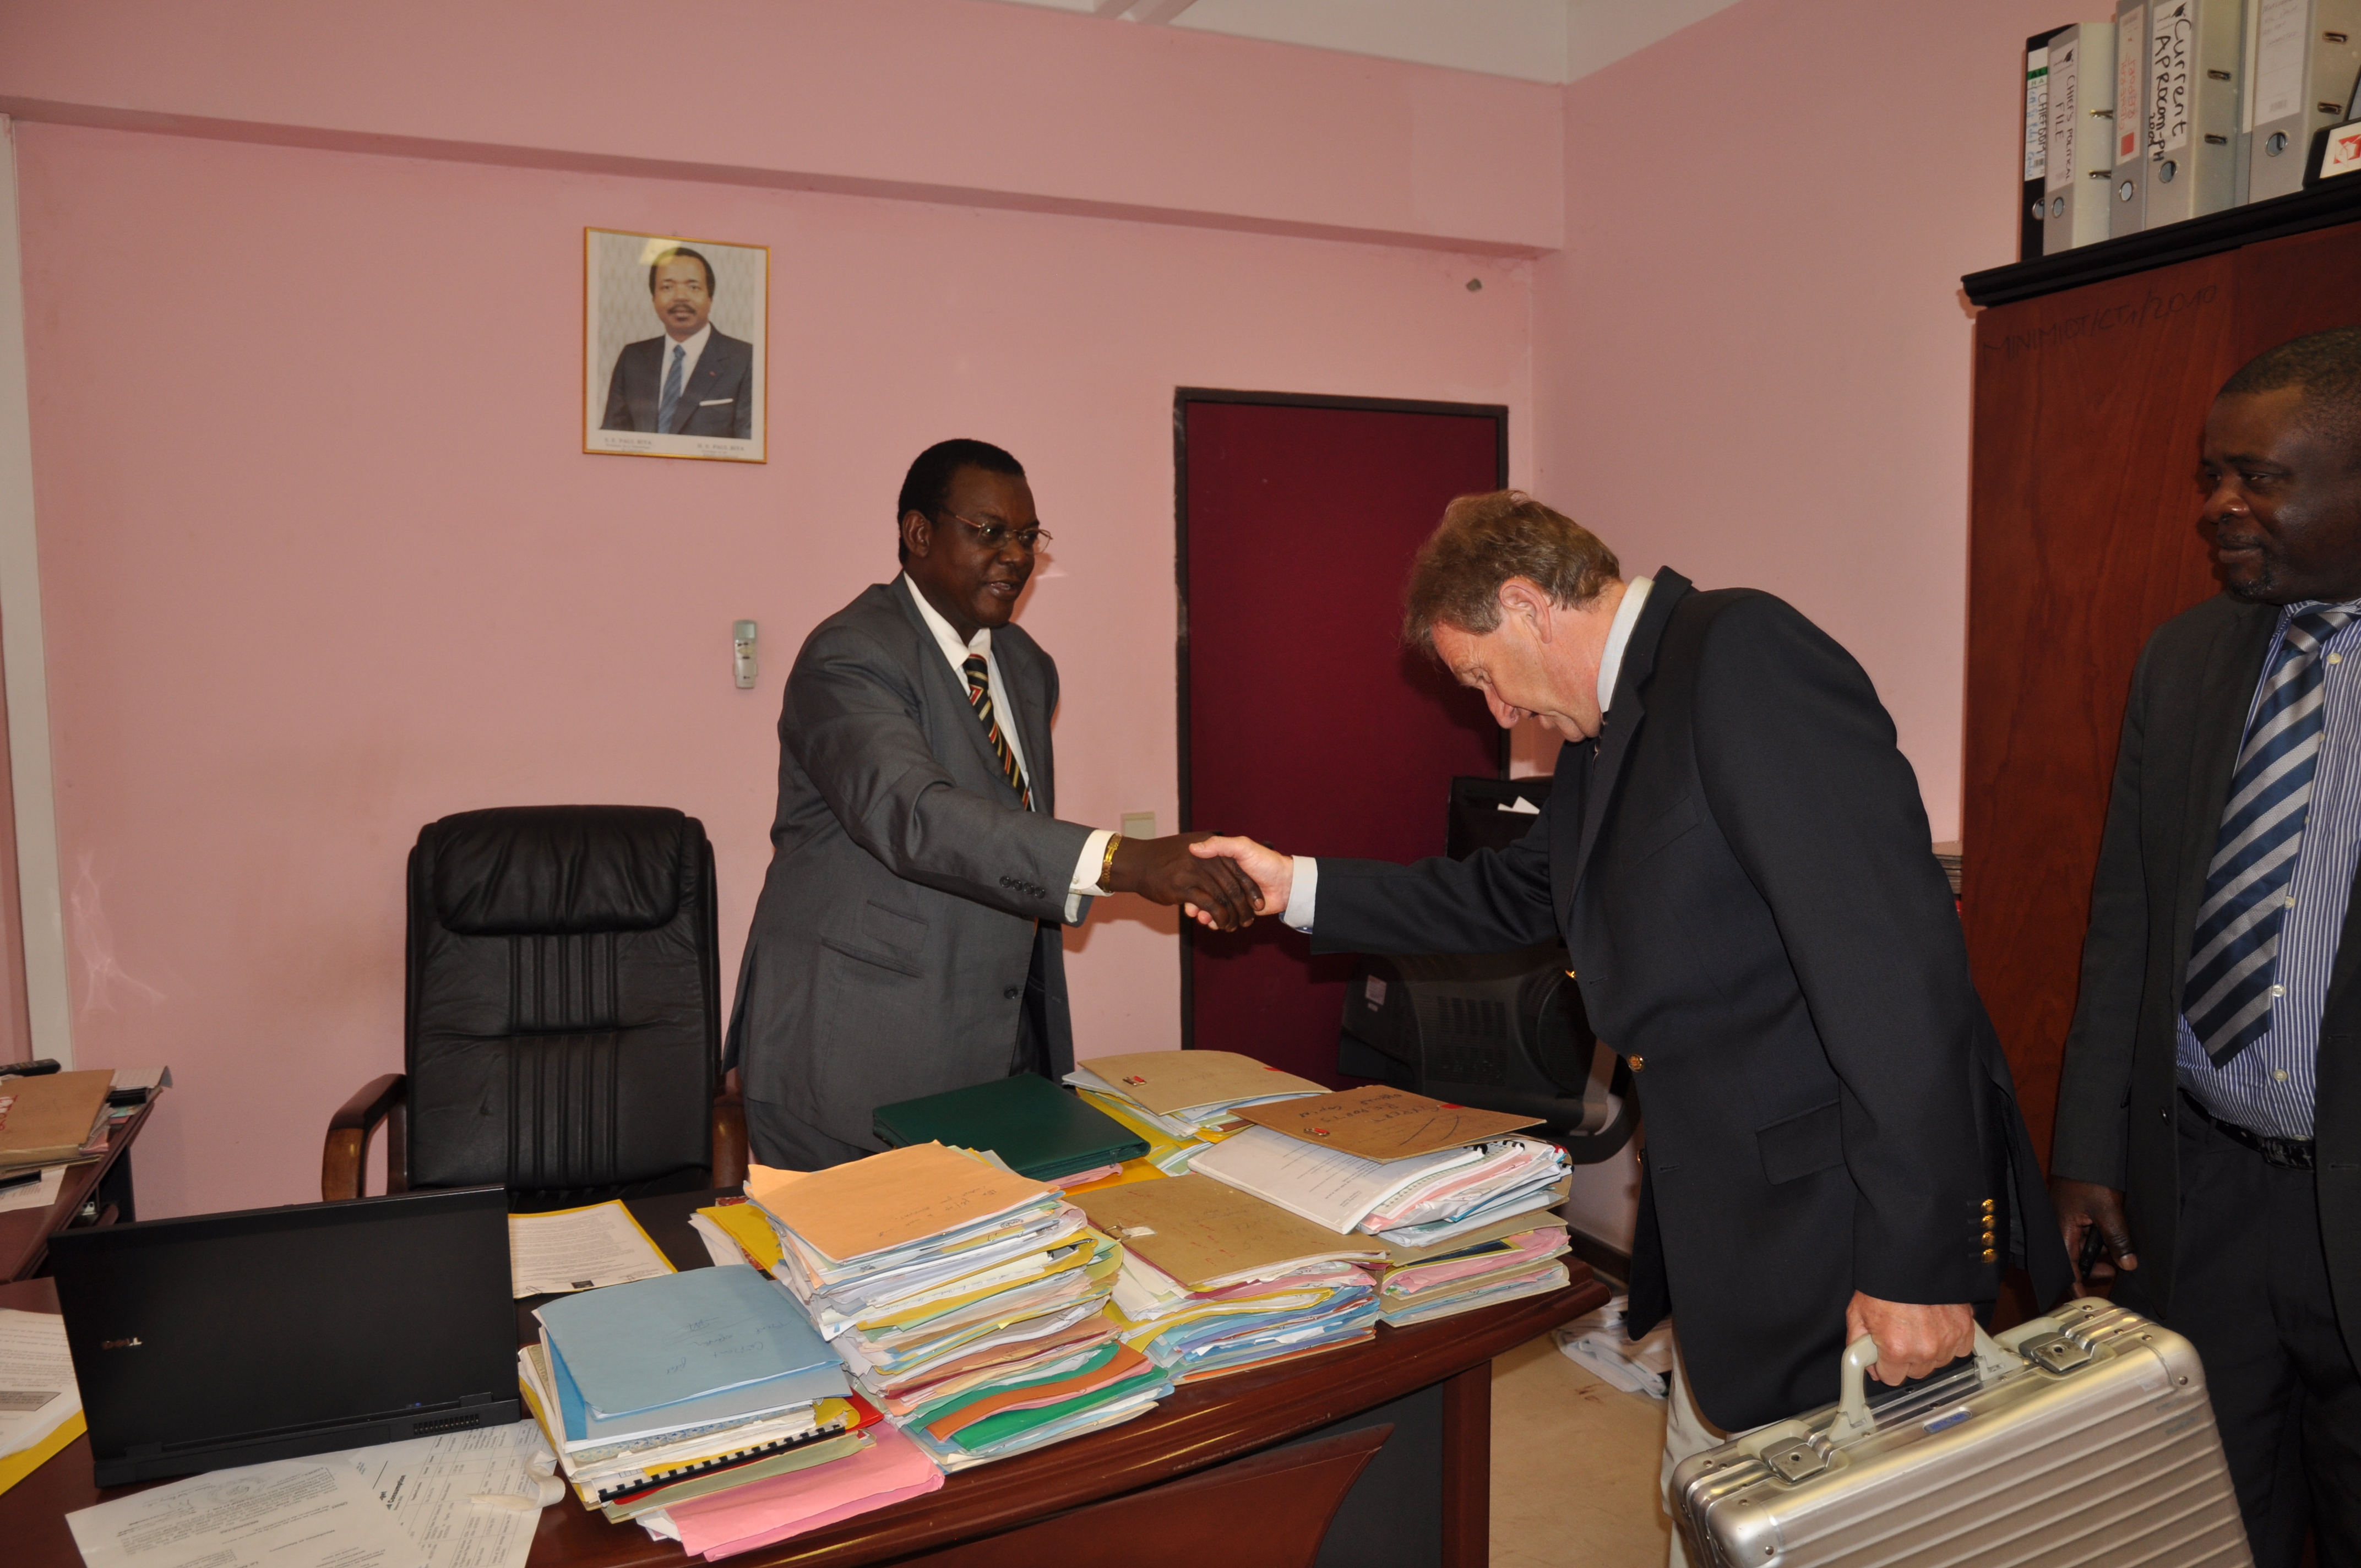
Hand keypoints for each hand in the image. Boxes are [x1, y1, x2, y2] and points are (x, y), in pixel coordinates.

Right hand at [1106, 833, 1261, 930]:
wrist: (1138, 860)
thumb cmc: (1177, 852)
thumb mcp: (1198, 843)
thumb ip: (1219, 846)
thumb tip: (1230, 859)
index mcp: (1217, 850)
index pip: (1240, 873)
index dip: (1251, 890)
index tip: (1259, 904)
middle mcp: (1209, 861)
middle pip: (1233, 889)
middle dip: (1243, 908)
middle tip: (1247, 922)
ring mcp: (1197, 875)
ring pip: (1222, 899)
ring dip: (1230, 917)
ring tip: (1232, 927)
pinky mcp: (1185, 889)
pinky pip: (1207, 905)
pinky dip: (1216, 918)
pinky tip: (1215, 925)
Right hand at [1187, 835, 1292, 925]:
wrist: (1288, 884)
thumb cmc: (1266, 862)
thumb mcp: (1242, 847)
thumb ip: (1219, 846)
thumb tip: (1193, 847)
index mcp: (1222, 865)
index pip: (1201, 875)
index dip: (1192, 884)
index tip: (1183, 891)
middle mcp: (1224, 881)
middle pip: (1204, 893)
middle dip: (1196, 903)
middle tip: (1190, 911)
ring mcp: (1231, 897)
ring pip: (1211, 907)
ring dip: (1204, 914)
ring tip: (1202, 919)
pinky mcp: (1238, 910)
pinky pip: (1223, 918)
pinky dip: (1216, 922)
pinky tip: (1212, 924)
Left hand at [1845, 1292, 1973, 1386]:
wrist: (1909, 1259)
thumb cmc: (1884, 1284)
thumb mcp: (1857, 1314)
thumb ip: (1858, 1345)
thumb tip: (1868, 1366)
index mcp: (1897, 1349)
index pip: (1892, 1378)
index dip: (1885, 1366)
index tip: (1884, 1356)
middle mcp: (1925, 1349)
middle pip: (1916, 1372)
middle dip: (1906, 1359)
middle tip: (1900, 1336)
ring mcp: (1947, 1340)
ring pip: (1937, 1362)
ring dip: (1928, 1351)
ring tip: (1917, 1328)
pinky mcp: (1964, 1329)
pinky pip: (1959, 1348)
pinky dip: (1949, 1341)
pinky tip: (1937, 1327)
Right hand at [2050, 1177, 2136, 1292]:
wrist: (2087, 1152)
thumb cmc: (2090, 1178)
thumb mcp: (2107, 1210)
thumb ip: (2118, 1239)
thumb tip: (2128, 1265)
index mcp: (2062, 1231)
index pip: (2067, 1268)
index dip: (2076, 1286)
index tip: (2085, 1301)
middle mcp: (2061, 1229)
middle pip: (2075, 1260)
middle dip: (2094, 1269)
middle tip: (2116, 1272)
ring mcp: (2068, 1221)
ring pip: (2082, 1248)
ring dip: (2100, 1254)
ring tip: (2119, 1254)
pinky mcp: (2075, 1215)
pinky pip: (2086, 1235)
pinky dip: (2099, 1241)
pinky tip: (2113, 1240)